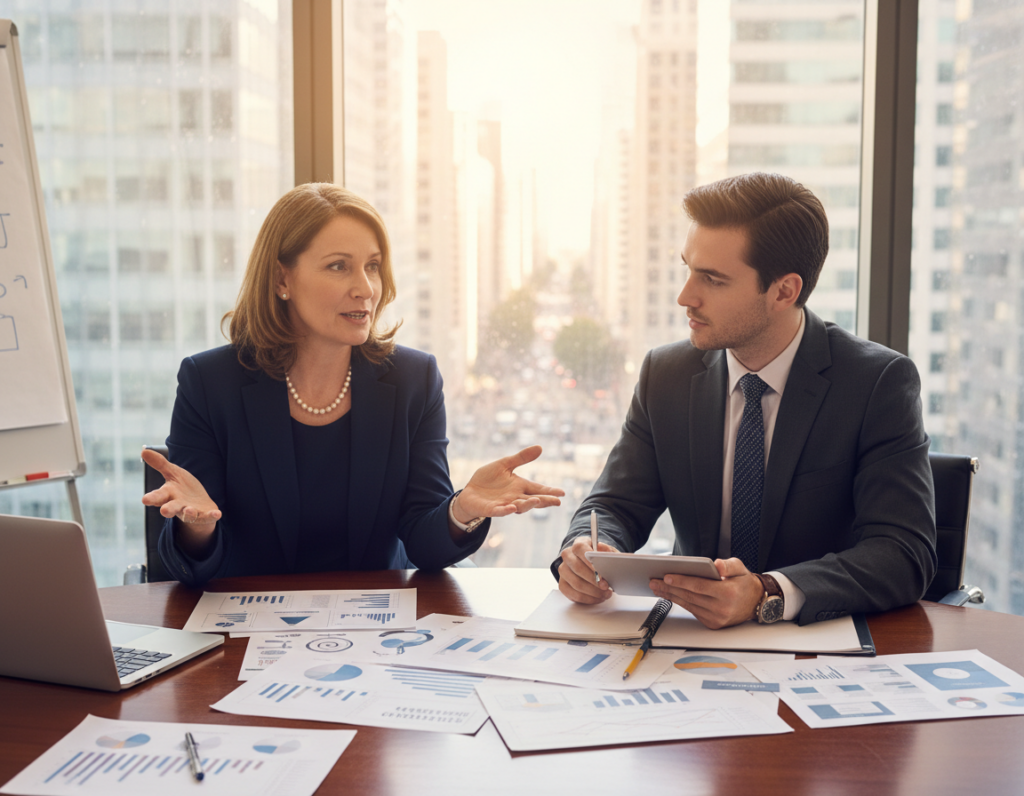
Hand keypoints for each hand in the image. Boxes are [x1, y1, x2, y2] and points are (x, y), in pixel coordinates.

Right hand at [140, 447, 221, 529]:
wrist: (198, 503)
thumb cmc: (182, 488)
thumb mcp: (173, 473)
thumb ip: (160, 464)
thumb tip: (143, 451)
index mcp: (168, 494)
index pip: (157, 496)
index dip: (151, 498)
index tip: (145, 500)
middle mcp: (178, 505)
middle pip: (171, 508)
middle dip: (168, 510)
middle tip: (164, 511)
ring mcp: (191, 512)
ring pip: (188, 514)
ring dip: (189, 513)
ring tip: (189, 510)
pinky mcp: (204, 515)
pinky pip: (207, 516)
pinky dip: (211, 516)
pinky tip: (217, 514)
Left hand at [455, 445, 563, 521]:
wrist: (469, 491)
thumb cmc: (488, 479)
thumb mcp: (505, 464)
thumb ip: (521, 458)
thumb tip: (540, 447)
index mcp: (520, 486)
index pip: (538, 489)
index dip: (549, 491)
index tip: (562, 493)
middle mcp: (515, 497)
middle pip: (533, 500)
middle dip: (545, 501)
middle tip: (557, 501)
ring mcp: (504, 504)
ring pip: (520, 507)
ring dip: (528, 504)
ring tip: (537, 500)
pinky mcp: (491, 509)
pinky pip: (500, 511)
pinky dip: (506, 510)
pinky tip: (512, 508)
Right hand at [557, 536, 619, 603]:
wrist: (587, 564)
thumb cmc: (598, 558)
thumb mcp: (605, 551)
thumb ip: (606, 550)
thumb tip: (603, 548)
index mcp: (578, 544)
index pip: (580, 549)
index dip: (589, 560)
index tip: (600, 571)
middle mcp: (567, 556)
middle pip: (577, 568)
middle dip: (593, 579)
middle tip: (605, 586)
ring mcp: (563, 570)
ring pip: (576, 583)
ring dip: (593, 592)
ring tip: (605, 594)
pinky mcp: (562, 584)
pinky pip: (574, 594)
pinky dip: (588, 599)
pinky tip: (597, 598)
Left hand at [649, 557, 763, 628]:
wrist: (757, 602)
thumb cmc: (745, 583)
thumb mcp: (740, 568)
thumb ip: (728, 565)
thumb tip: (716, 565)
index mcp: (728, 593)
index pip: (699, 586)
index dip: (681, 581)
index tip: (666, 576)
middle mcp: (721, 608)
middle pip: (690, 596)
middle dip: (669, 588)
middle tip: (654, 581)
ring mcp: (716, 618)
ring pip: (688, 605)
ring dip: (671, 596)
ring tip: (657, 587)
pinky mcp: (712, 624)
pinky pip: (692, 611)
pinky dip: (680, 602)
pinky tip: (670, 595)